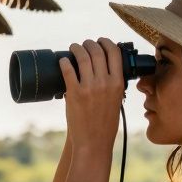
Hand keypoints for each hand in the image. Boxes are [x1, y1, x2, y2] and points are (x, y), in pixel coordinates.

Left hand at [59, 37, 122, 151]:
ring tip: (73, 47)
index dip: (107, 43)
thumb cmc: (105, 123)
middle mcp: (105, 83)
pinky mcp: (74, 93)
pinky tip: (63, 60)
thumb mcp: (116, 101)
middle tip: (85, 44)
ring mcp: (89, 87)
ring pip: (83, 57)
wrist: (94, 140)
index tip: (101, 40)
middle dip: (90, 43)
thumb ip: (113, 86)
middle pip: (97, 52)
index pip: (115, 54)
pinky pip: (68, 71)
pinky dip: (65, 62)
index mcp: (118, 83)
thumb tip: (105, 72)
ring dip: (77, 48)